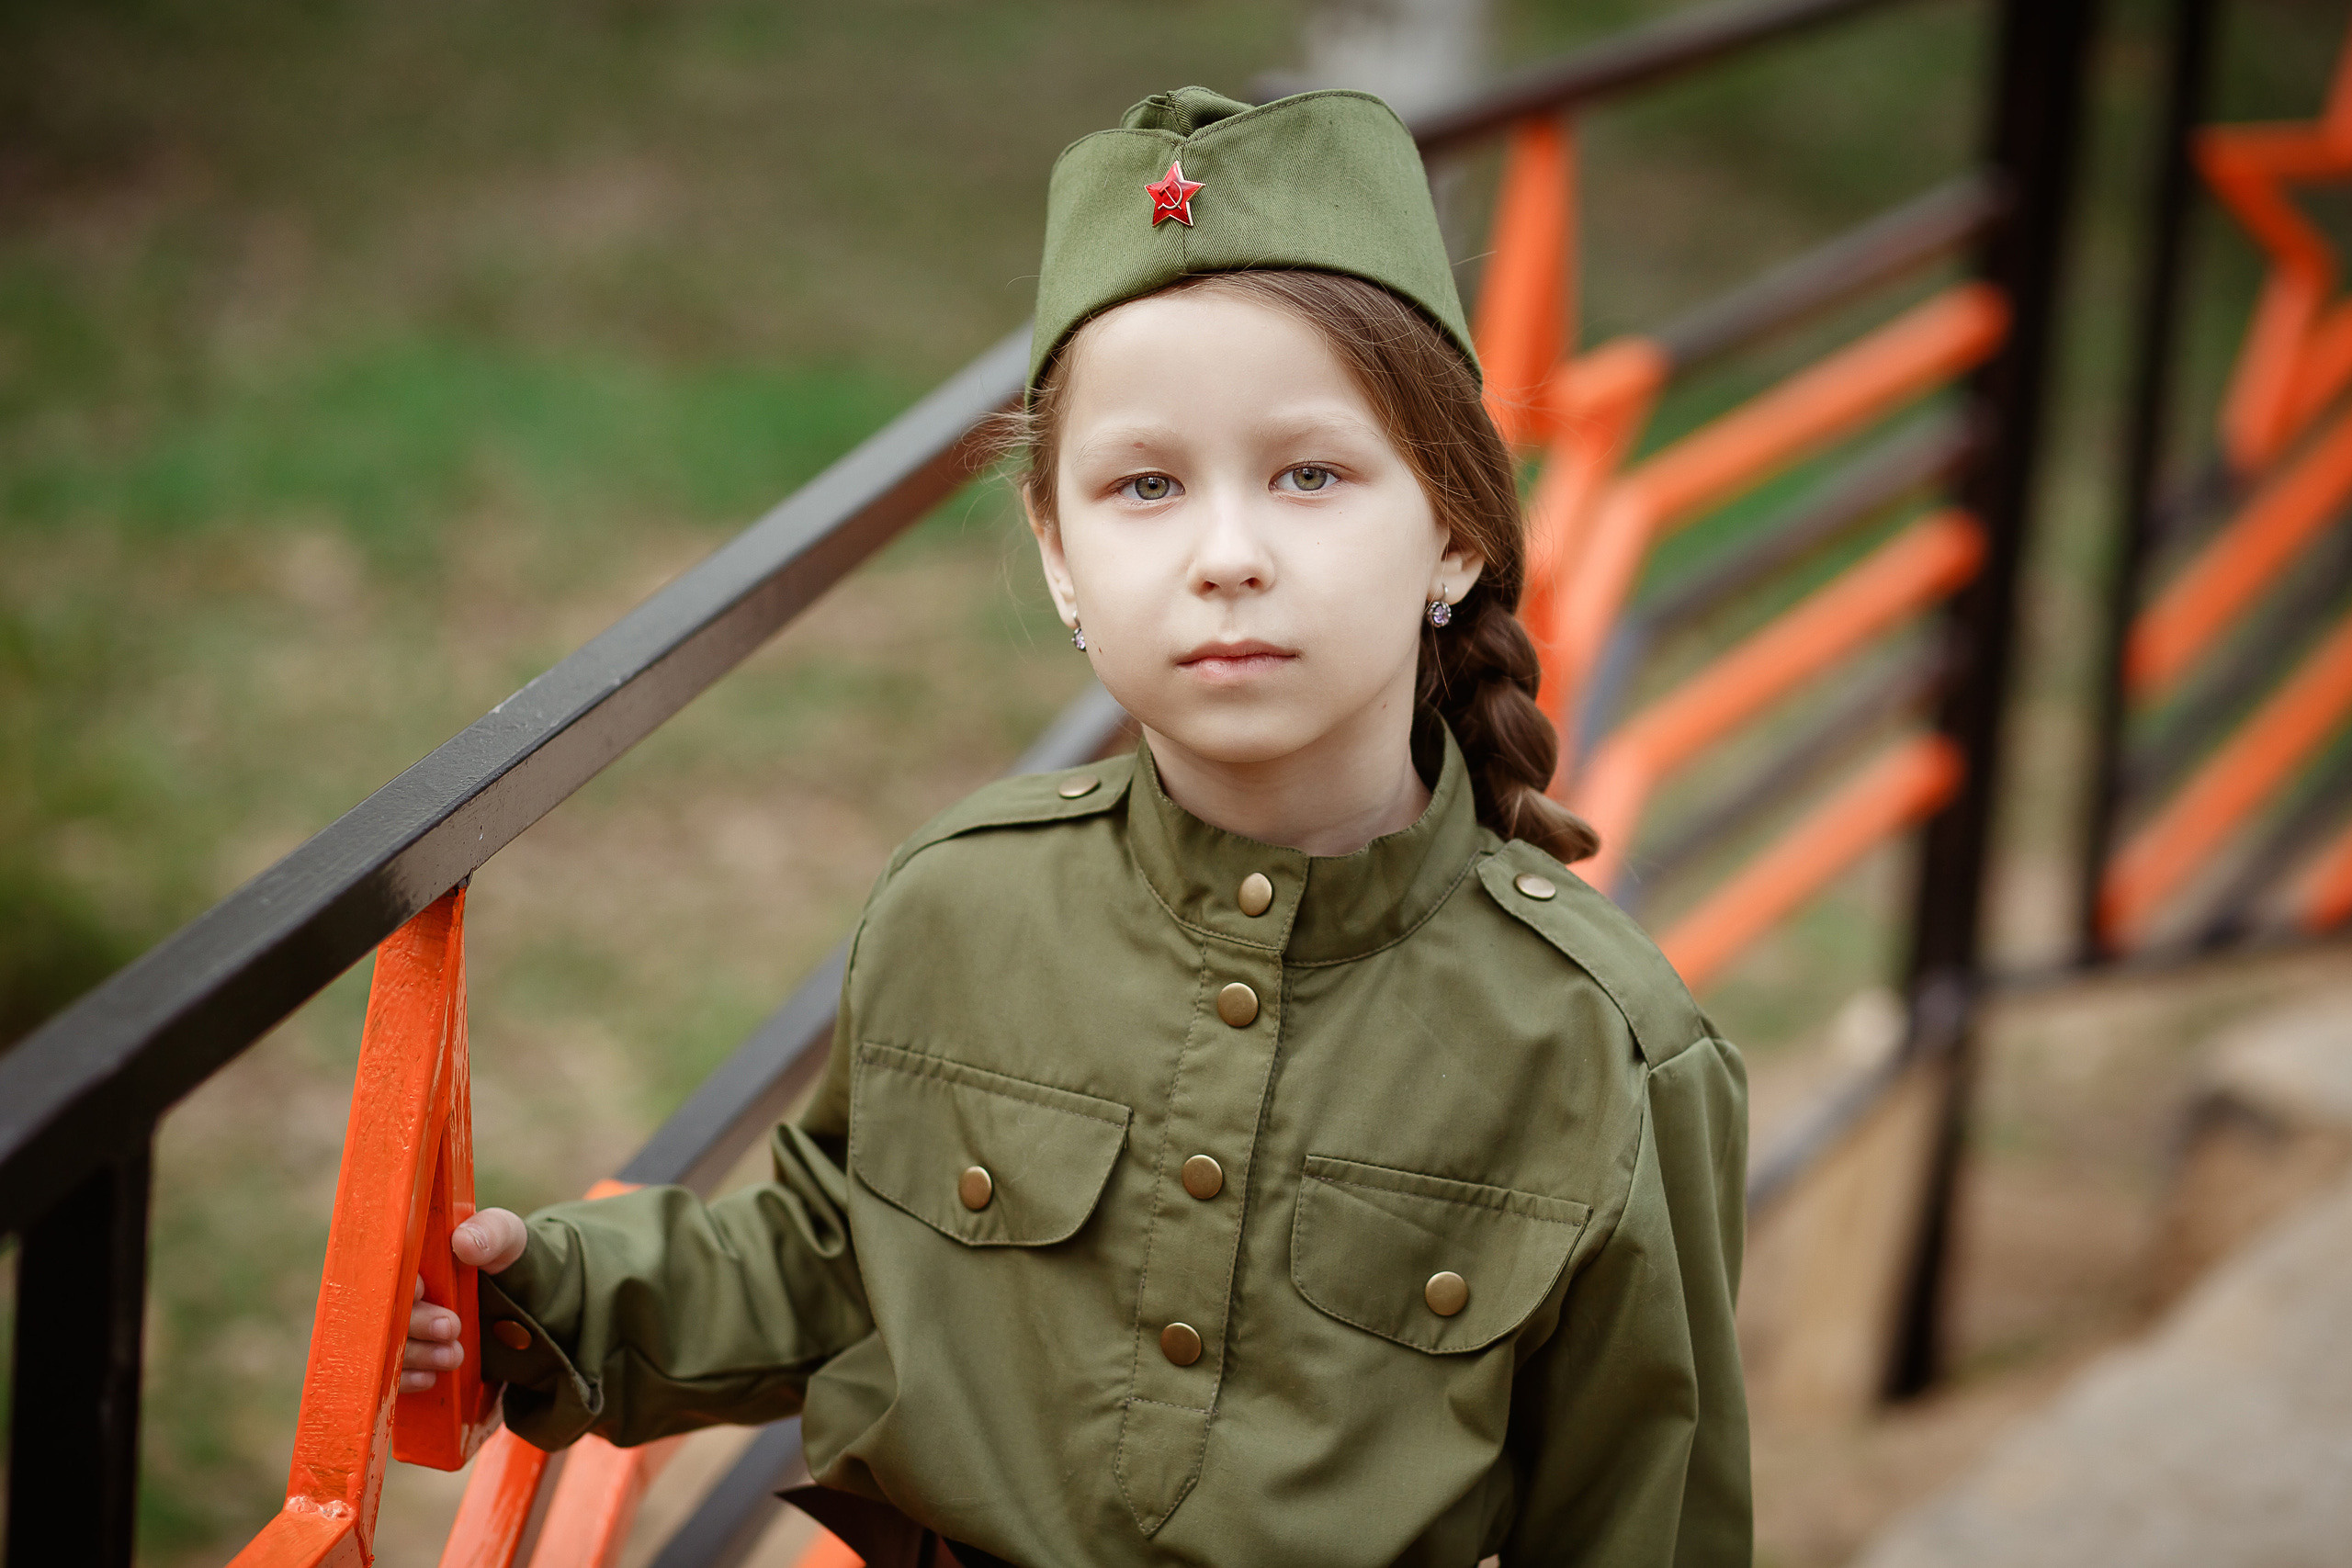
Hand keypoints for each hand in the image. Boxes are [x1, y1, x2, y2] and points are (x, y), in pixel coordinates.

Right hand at [399, 1207, 529, 1392]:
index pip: (387, 1267)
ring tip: (453, 1355)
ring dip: (416, 1354)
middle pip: (383, 1312)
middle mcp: (395, 1291)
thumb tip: (465, 1241)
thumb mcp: (506, 1238)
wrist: (518, 1299)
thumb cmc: (501, 1256)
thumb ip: (492, 1232)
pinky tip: (430, 1377)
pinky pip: (389, 1374)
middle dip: (415, 1323)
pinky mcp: (405, 1356)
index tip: (422, 1289)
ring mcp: (397, 1326)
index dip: (397, 1282)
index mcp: (411, 1254)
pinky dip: (406, 1379)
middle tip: (451, 1327)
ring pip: (385, 1346)